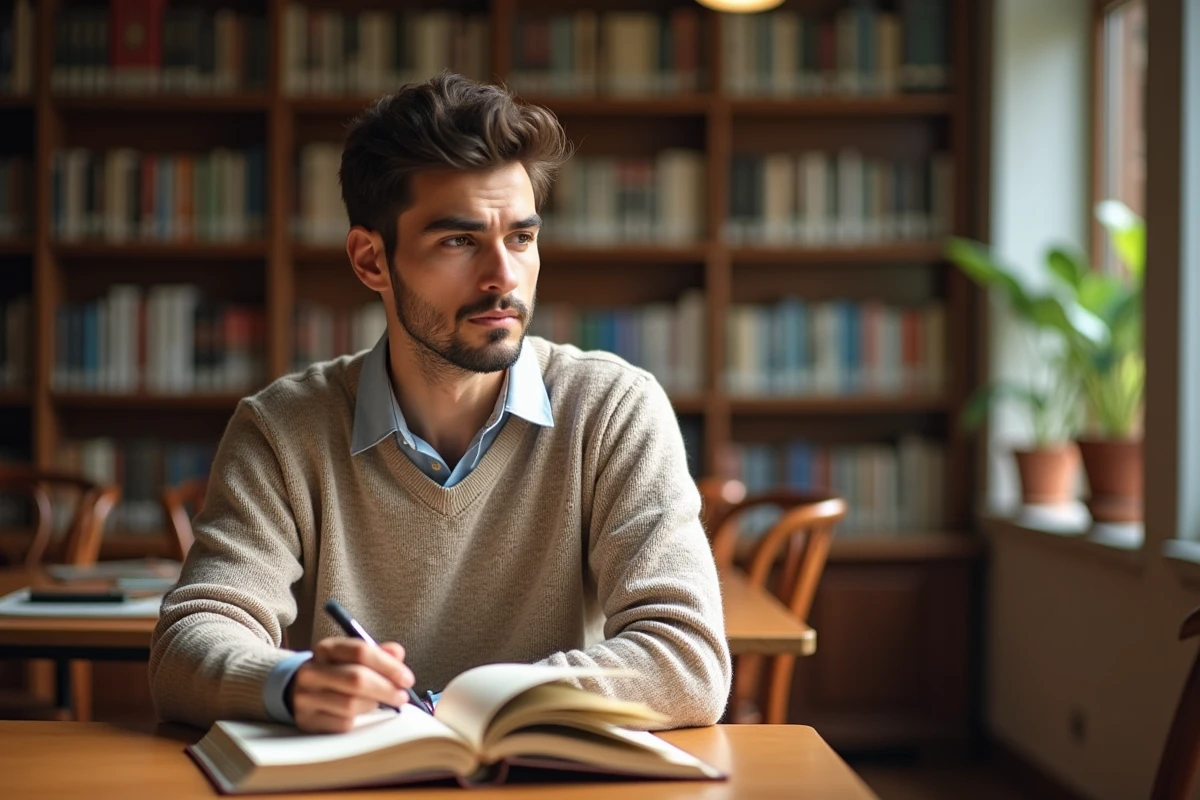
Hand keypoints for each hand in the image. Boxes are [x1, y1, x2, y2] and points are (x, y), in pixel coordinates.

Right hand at [288, 638, 413, 732]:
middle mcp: (312, 672)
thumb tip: (398, 653)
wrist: (298, 691)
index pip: (360, 651)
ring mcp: (306, 698)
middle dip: (386, 689)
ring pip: (351, 704)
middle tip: (402, 696)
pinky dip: (359, 719)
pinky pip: (343, 723)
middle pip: (357, 679)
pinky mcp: (308, 721)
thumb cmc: (337, 672)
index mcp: (326, 649)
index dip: (389, 666)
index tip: (407, 679)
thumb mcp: (352, 657)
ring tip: (381, 702)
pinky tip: (361, 713)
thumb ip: (378, 653)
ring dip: (374, 705)